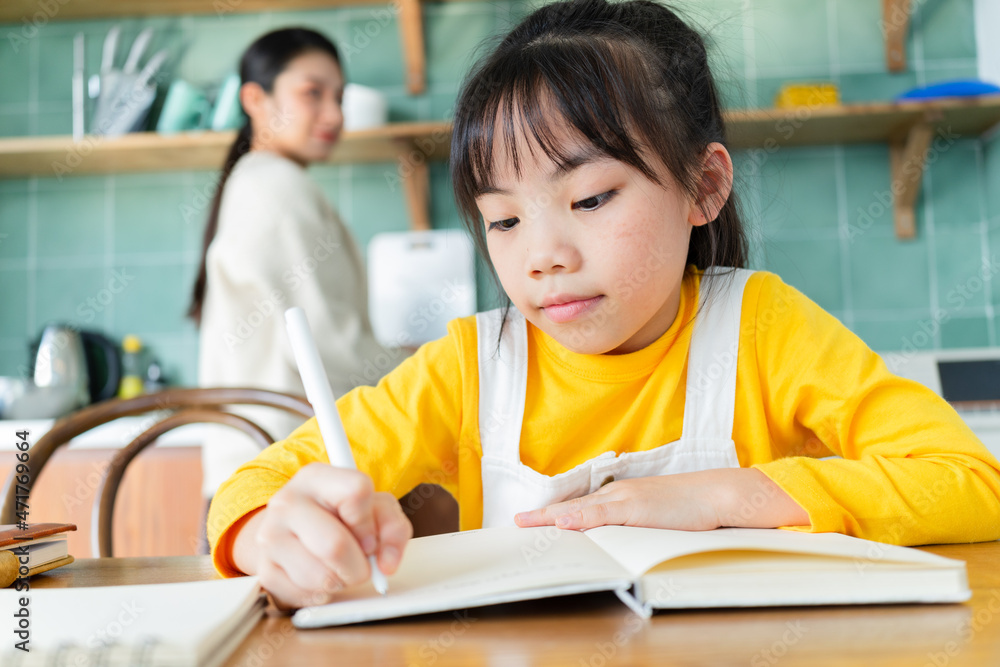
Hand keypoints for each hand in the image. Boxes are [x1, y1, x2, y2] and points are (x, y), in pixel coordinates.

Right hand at [232, 463, 412, 609]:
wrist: (293, 532)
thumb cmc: (341, 518)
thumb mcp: (374, 509)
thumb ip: (393, 528)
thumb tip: (387, 564)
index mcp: (317, 477)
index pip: (357, 491)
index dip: (370, 523)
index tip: (369, 536)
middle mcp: (287, 501)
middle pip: (335, 545)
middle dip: (359, 566)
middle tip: (360, 564)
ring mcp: (270, 535)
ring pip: (321, 577)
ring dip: (340, 582)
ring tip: (338, 569)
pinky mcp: (264, 569)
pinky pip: (304, 595)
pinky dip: (321, 595)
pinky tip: (320, 578)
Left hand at [513, 468, 808, 531]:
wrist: (718, 493)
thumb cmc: (692, 508)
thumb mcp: (656, 518)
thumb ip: (633, 526)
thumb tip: (615, 542)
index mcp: (621, 498)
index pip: (581, 507)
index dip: (556, 515)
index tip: (532, 521)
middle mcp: (618, 495)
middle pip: (574, 507)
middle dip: (544, 517)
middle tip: (516, 523)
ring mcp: (626, 500)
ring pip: (582, 510)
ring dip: (553, 518)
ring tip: (526, 524)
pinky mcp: (638, 508)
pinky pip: (604, 515)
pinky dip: (582, 519)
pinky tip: (564, 523)